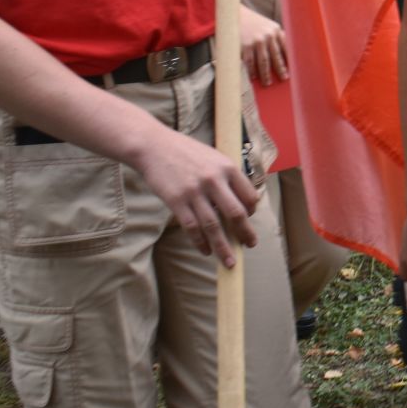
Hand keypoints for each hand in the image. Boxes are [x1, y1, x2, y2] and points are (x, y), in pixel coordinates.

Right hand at [135, 124, 261, 265]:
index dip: (252, 211)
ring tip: (229, 261)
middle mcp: (214, 180)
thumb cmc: (185, 152)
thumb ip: (226, 176)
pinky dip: (200, 242)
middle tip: (250, 245)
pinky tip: (205, 251)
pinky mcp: (176, 201)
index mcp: (227, 168)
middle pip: (236, 213)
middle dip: (245, 233)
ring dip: (223, 246)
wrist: (154, 146)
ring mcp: (194, 192)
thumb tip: (240, 200)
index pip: (249, 195)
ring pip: (213, 226)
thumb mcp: (213, 157)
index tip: (249, 219)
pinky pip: (192, 227)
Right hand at [240, 5, 288, 86]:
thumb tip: (283, 57)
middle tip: (284, 78)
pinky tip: (253, 77)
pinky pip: (250, 62)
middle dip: (281, 69)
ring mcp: (257, 41)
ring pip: (264, 62)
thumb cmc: (252, 22)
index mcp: (276, 30)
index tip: (294, 69)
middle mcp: (268, 35)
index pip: (286, 47)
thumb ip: (275, 37)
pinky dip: (252, 71)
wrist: (233, 13)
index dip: (290, 59)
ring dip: (266, 74)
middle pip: (276, 57)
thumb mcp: (267, 25)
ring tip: (268, 83)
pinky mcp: (245, 46)